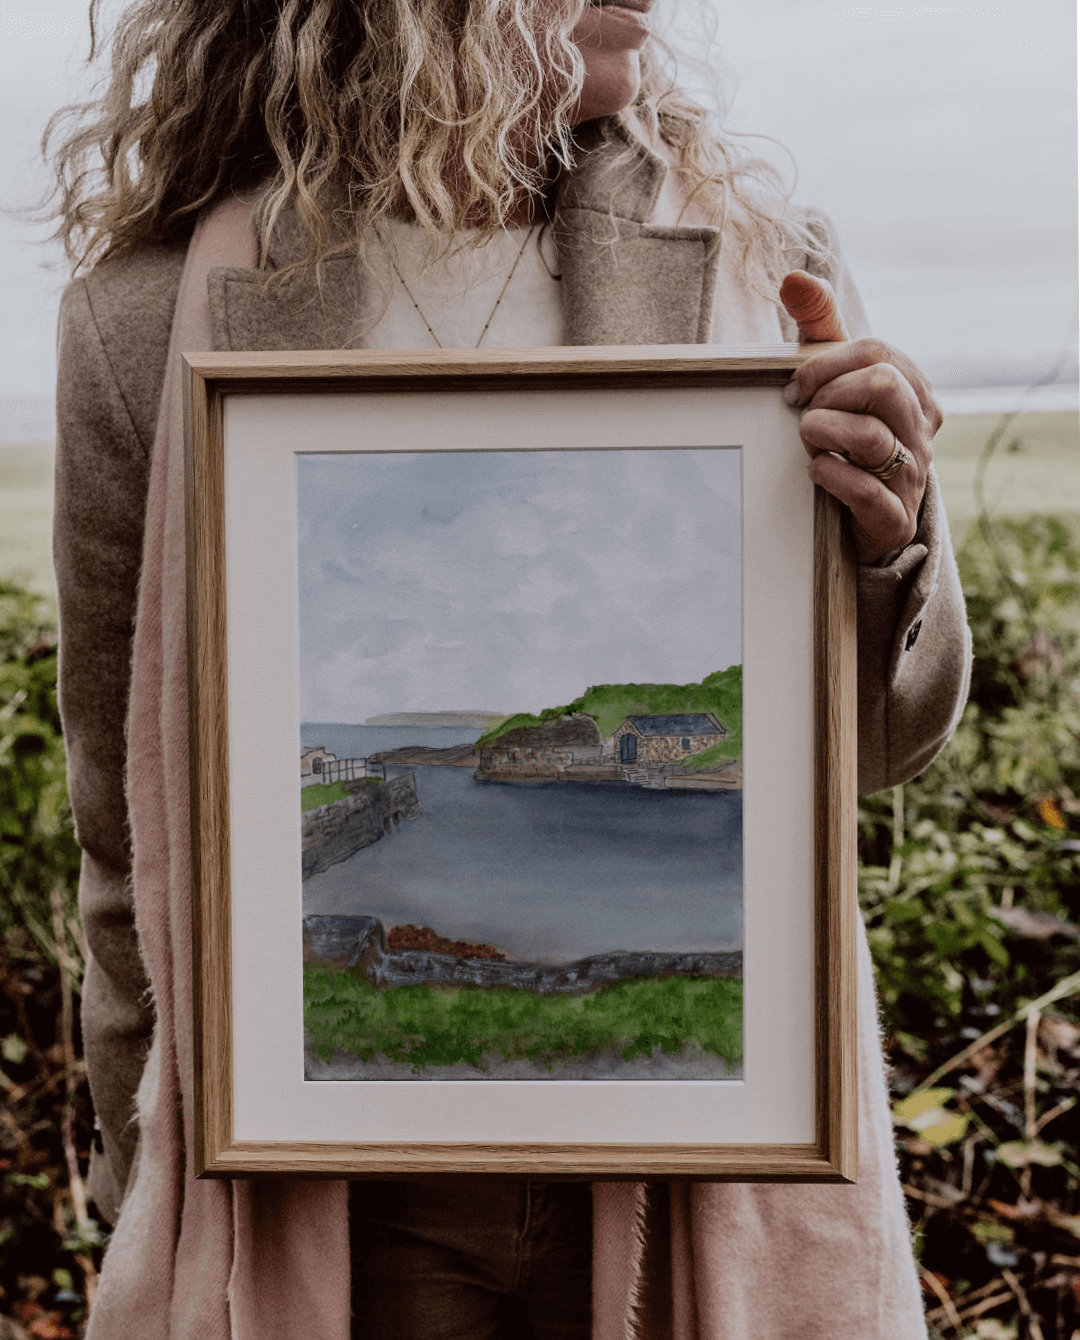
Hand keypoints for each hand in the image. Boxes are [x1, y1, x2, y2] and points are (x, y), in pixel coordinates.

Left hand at [779, 270, 941, 562]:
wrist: (855, 516)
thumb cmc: (843, 434)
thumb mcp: (833, 376)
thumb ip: (818, 325)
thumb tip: (793, 277)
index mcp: (913, 390)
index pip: (875, 353)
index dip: (825, 363)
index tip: (796, 386)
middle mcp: (921, 431)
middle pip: (882, 385)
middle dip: (830, 393)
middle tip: (803, 411)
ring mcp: (912, 477)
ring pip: (872, 437)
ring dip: (823, 432)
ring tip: (807, 439)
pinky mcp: (894, 520)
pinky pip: (866, 491)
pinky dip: (830, 475)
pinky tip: (815, 470)